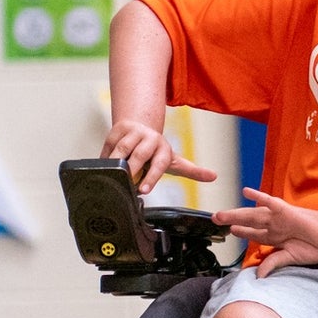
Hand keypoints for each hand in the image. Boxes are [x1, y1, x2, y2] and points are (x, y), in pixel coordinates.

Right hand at [101, 120, 216, 193]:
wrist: (141, 127)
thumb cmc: (157, 151)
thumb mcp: (175, 161)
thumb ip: (192, 171)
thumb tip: (214, 176)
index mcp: (164, 149)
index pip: (160, 164)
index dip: (152, 177)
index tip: (143, 190)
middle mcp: (150, 139)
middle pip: (139, 156)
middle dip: (132, 171)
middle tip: (125, 185)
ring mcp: (133, 133)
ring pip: (121, 149)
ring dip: (115, 164)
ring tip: (112, 177)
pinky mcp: (118, 129)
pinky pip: (108, 145)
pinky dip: (104, 158)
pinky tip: (103, 168)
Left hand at [216, 188, 317, 275]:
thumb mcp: (293, 258)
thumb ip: (275, 262)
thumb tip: (258, 274)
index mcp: (279, 237)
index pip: (256, 234)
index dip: (242, 232)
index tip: (228, 231)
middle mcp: (278, 226)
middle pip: (250, 222)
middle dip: (233, 220)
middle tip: (216, 219)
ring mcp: (282, 218)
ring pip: (254, 214)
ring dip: (237, 213)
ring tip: (220, 214)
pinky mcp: (289, 213)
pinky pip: (271, 203)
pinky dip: (259, 198)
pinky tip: (247, 192)